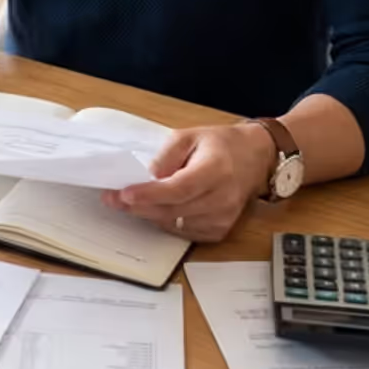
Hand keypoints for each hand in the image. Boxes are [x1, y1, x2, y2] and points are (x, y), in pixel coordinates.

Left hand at [100, 122, 276, 242]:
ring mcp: (223, 218)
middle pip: (173, 210)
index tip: (123, 194)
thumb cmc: (220, 144)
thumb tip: (146, 176)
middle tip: (112, 199)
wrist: (255, 158)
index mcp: (216, 170)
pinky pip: (184, 232)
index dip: (149, 194)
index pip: (179, 189)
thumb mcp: (190, 136)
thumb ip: (167, 155)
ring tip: (130, 202)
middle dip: (138, 206)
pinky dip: (166, 222)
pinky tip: (157, 209)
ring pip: (175, 224)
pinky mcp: (220, 230)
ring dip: (149, 215)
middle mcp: (222, 198)